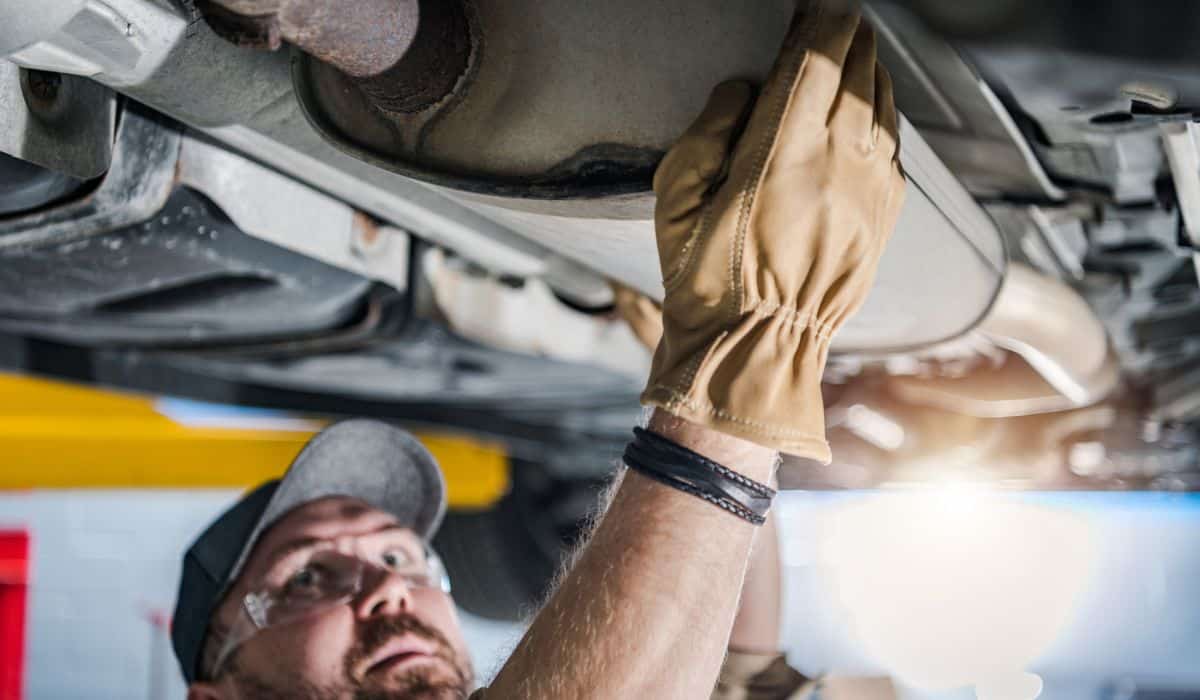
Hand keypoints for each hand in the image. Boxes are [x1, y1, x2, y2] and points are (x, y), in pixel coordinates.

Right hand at [643, 4, 904, 461]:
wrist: (759, 347)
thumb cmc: (706, 279)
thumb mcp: (675, 201)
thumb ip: (708, 132)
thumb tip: (746, 87)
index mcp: (779, 155)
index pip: (814, 62)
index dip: (819, 22)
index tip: (815, 5)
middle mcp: (837, 165)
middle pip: (858, 72)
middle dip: (848, 36)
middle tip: (836, 16)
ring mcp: (870, 193)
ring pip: (884, 105)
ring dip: (871, 68)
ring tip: (856, 48)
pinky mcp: (885, 218)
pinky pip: (895, 147)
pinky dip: (884, 114)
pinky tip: (870, 106)